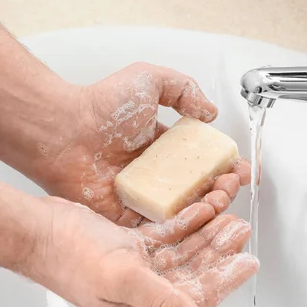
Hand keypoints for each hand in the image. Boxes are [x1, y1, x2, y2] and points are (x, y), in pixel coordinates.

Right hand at [29, 197, 257, 306]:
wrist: (40, 231)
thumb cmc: (69, 257)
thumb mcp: (122, 280)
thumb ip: (162, 301)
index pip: (197, 297)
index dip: (225, 279)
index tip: (248, 263)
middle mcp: (144, 290)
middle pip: (194, 271)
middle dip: (220, 252)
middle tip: (242, 232)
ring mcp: (138, 266)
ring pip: (183, 251)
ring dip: (207, 235)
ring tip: (229, 219)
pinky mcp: (130, 246)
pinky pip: (166, 235)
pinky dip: (185, 223)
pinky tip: (201, 211)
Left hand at [35, 63, 250, 225]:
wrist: (66, 131)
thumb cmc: (101, 105)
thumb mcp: (150, 79)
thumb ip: (185, 89)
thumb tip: (210, 112)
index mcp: (165, 146)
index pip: (204, 161)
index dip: (226, 165)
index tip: (240, 166)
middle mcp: (158, 174)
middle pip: (201, 189)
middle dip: (224, 187)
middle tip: (230, 183)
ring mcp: (145, 197)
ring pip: (187, 211)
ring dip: (211, 207)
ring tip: (221, 198)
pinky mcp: (131, 217)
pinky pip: (163, 227)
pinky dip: (186, 226)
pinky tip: (201, 217)